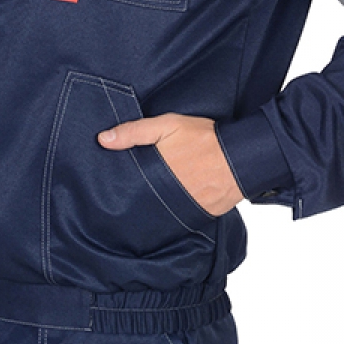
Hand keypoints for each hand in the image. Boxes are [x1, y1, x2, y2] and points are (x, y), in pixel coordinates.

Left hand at [97, 113, 242, 216]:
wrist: (241, 156)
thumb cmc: (205, 139)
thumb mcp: (168, 125)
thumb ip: (135, 131)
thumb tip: (102, 139)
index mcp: (154, 174)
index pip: (128, 188)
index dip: (120, 187)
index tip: (111, 187)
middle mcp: (166, 196)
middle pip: (143, 203)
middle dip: (137, 200)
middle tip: (132, 195)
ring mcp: (184, 208)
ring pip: (162, 212)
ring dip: (158, 207)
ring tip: (155, 200)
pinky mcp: (201, 215)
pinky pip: (184, 217)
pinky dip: (179, 212)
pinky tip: (177, 203)